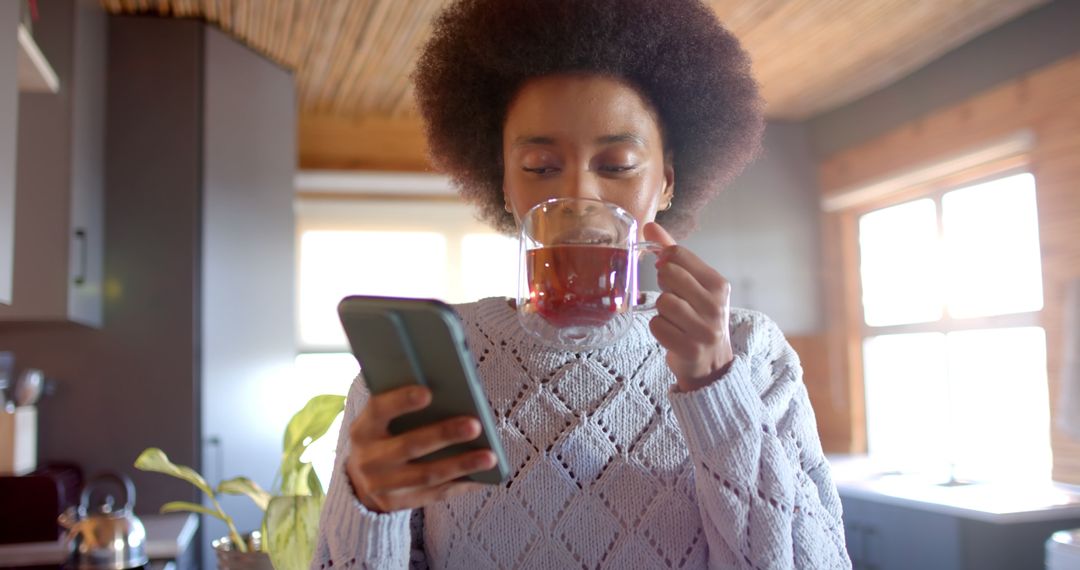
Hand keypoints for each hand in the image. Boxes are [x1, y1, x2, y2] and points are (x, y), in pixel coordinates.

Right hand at [345, 385, 495, 512]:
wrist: (361, 479)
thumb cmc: (384, 436)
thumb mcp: (382, 421)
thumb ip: (403, 408)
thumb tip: (452, 394)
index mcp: (363, 428)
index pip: (379, 410)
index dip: (401, 401)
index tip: (428, 392)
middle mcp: (368, 459)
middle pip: (410, 446)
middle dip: (444, 434)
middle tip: (475, 425)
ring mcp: (380, 486)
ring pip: (426, 475)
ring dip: (461, 465)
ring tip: (490, 457)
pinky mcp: (396, 504)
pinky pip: (433, 494)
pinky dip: (460, 484)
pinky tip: (483, 477)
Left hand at [643, 222, 733, 391]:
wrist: (712, 364)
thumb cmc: (699, 317)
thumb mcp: (695, 284)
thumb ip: (673, 254)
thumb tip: (649, 226)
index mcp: (718, 284)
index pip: (678, 254)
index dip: (666, 263)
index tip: (671, 276)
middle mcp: (716, 305)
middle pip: (669, 275)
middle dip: (664, 286)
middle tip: (674, 299)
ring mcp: (704, 328)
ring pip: (662, 302)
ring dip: (660, 311)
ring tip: (674, 319)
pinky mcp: (690, 348)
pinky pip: (656, 326)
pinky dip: (658, 329)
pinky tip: (671, 334)